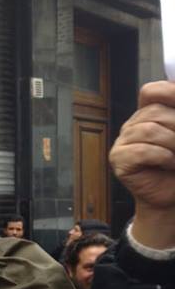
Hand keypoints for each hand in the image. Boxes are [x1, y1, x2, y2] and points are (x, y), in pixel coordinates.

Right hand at [112, 81, 174, 248]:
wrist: (171, 197)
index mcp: (149, 115)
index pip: (151, 92)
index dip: (169, 92)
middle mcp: (133, 125)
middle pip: (155, 112)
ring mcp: (123, 142)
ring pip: (149, 130)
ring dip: (173, 144)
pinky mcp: (119, 160)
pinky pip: (142, 151)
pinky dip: (162, 157)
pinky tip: (169, 164)